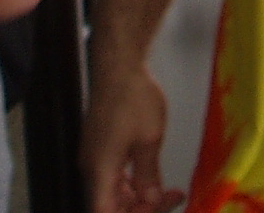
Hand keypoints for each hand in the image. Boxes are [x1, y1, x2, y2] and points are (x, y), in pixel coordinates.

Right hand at [82, 64, 183, 212]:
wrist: (118, 65)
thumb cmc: (131, 96)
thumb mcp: (149, 140)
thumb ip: (148, 176)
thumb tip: (151, 201)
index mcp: (100, 170)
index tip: (158, 206)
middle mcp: (92, 168)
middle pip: (110, 207)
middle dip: (141, 208)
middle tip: (171, 198)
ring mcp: (94, 158)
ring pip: (112, 194)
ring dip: (139, 197)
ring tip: (168, 192)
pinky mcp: (99, 148)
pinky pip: (112, 178)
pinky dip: (132, 183)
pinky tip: (151, 178)